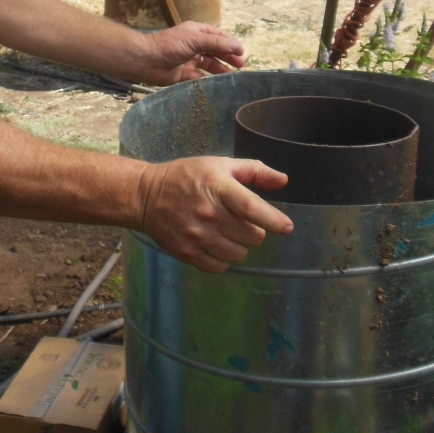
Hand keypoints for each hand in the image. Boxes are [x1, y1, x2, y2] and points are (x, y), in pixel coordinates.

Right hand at [136, 157, 292, 272]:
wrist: (146, 196)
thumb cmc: (187, 177)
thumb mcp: (219, 165)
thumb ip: (254, 171)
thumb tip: (283, 181)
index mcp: (218, 188)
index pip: (253, 209)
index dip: (274, 220)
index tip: (287, 228)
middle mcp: (209, 214)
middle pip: (252, 236)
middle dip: (254, 230)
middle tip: (241, 221)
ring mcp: (198, 237)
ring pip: (239, 254)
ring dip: (239, 245)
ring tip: (227, 232)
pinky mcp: (188, 253)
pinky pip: (220, 266)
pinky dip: (224, 258)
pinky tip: (216, 244)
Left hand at [137, 22, 245, 84]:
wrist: (147, 61)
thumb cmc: (169, 45)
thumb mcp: (195, 40)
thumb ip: (217, 43)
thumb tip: (237, 46)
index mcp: (196, 32)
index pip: (218, 36)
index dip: (230, 43)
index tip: (241, 52)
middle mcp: (194, 45)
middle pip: (215, 51)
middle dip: (228, 57)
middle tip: (240, 65)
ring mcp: (189, 60)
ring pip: (209, 65)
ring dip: (220, 69)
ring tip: (231, 76)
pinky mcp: (184, 74)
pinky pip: (200, 77)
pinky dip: (208, 80)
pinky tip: (217, 84)